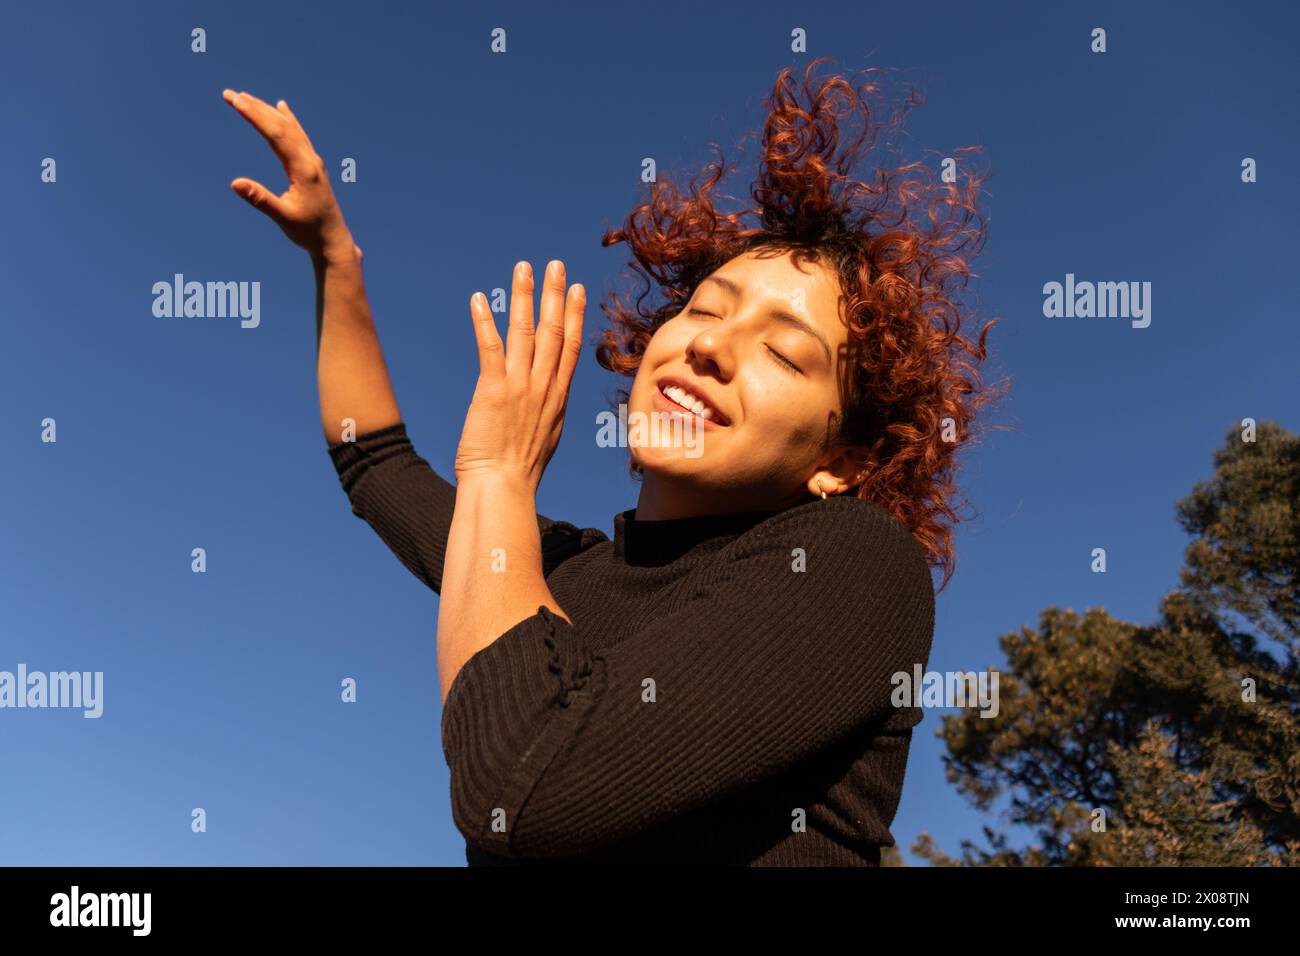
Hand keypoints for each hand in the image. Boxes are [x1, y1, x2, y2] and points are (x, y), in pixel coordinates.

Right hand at [221, 89, 356, 262]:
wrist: (333, 240)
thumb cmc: (308, 232)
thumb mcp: (282, 217)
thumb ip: (260, 199)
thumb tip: (234, 183)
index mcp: (304, 169)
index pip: (277, 134)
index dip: (255, 115)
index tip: (235, 101)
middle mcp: (310, 160)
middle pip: (281, 126)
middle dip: (255, 108)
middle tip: (230, 94)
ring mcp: (313, 162)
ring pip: (289, 128)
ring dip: (267, 111)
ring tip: (246, 97)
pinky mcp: (313, 166)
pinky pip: (298, 135)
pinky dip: (287, 120)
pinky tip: (282, 108)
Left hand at [454, 260, 585, 492]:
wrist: (503, 488)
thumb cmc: (519, 472)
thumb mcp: (546, 437)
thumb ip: (547, 412)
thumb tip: (548, 402)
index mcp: (557, 397)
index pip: (571, 347)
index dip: (574, 315)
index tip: (576, 290)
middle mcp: (543, 387)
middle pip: (554, 331)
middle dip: (555, 295)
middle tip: (556, 265)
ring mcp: (520, 388)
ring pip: (525, 332)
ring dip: (523, 296)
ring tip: (524, 268)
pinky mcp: (494, 391)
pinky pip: (489, 349)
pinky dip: (484, 322)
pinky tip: (478, 299)